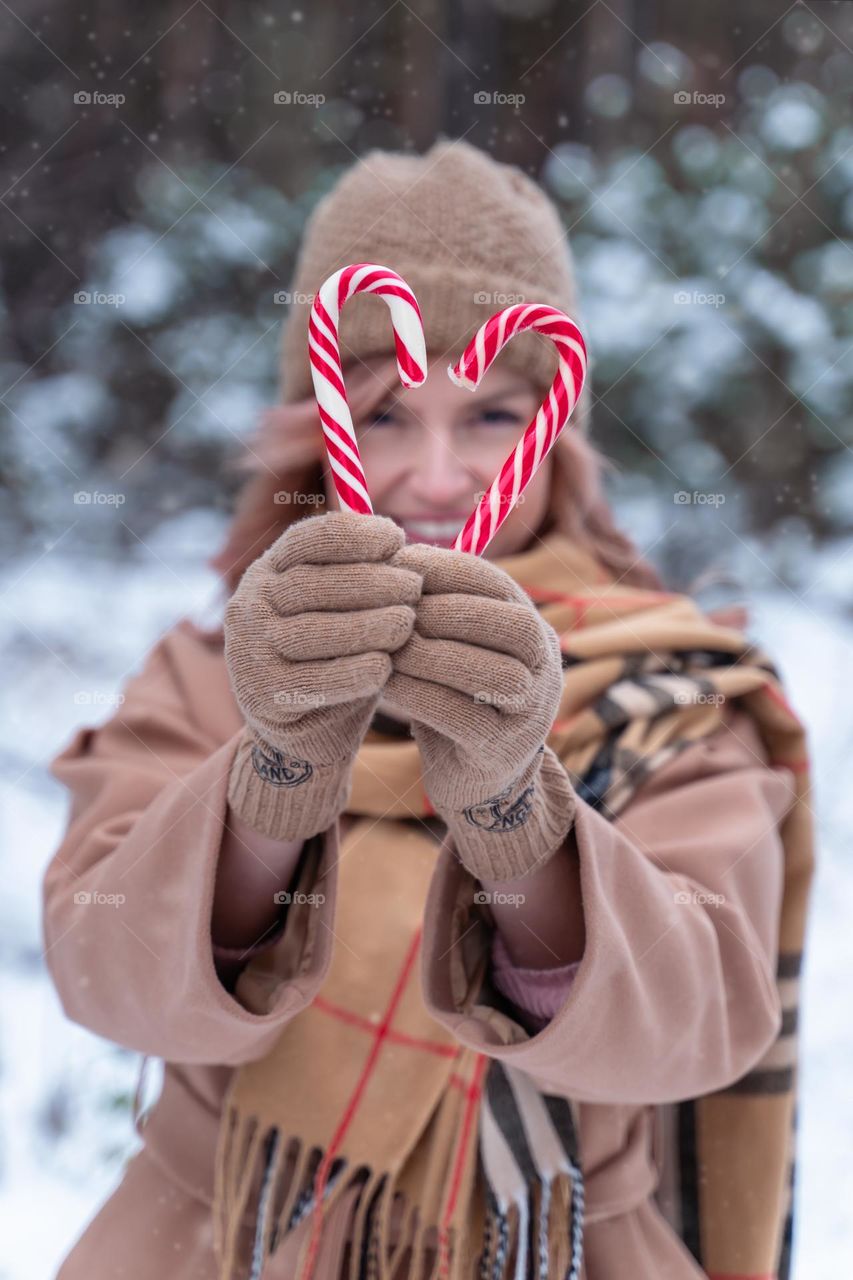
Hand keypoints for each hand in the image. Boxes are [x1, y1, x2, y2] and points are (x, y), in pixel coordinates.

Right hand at [224, 511, 420, 837]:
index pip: (308, 539)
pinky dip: (353, 671)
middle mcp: (248, 605)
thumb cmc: (337, 657)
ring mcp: (248, 651)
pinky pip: (313, 680)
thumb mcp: (343, 609)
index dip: (355, 534)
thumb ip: (360, 575)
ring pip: (312, 630)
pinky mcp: (262, 696)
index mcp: (268, 571)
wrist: (307, 733)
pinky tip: (385, 666)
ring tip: (407, 622)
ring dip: (367, 624)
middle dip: (371, 581)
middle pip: (312, 582)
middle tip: (414, 588)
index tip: (397, 538)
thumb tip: (397, 537)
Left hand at [384, 543, 576, 881]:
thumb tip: (387, 548)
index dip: (450, 569)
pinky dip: (422, 695)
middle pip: (511, 625)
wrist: (471, 774)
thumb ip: (434, 604)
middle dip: (449, 610)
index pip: (500, 585)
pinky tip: (387, 684)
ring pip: (493, 673)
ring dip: (434, 655)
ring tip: (389, 648)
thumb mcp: (451, 642)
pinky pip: (466, 718)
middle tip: (396, 609)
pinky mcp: (503, 751)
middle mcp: (545, 666)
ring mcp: (532, 712)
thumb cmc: (451, 692)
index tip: (401, 562)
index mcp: (532, 628)